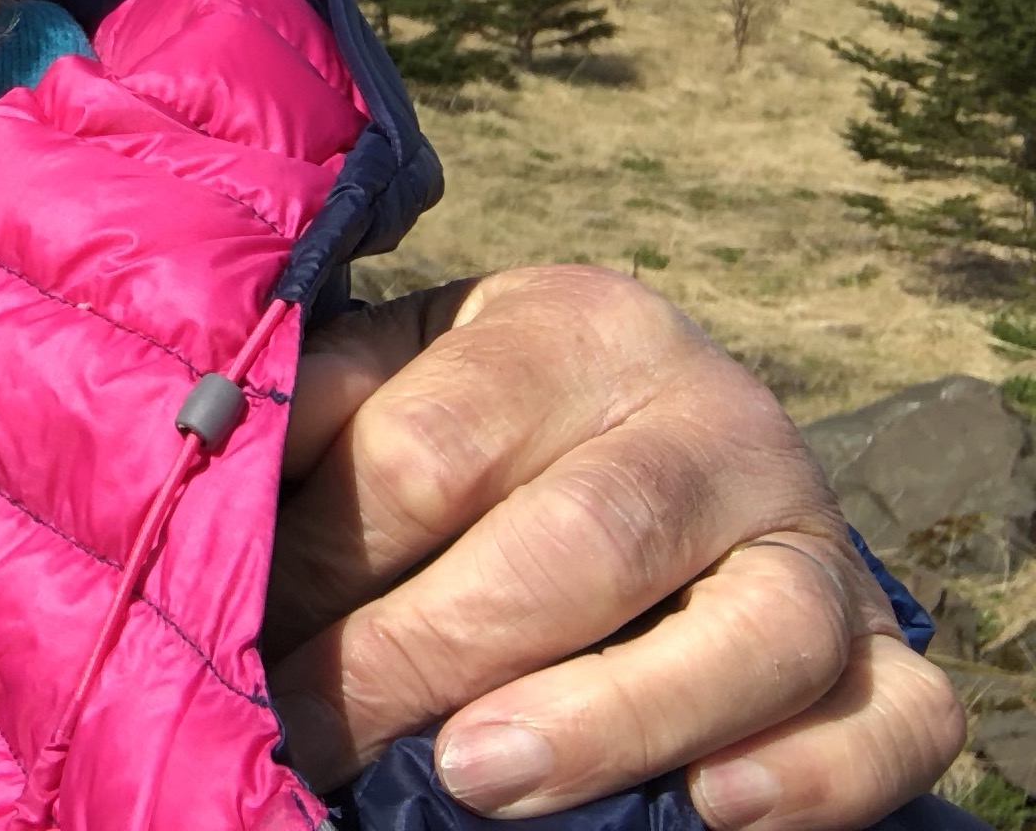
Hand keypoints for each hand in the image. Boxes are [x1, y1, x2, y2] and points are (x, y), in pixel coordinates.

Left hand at [262, 265, 968, 825]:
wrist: (636, 449)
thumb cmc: (469, 427)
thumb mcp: (388, 387)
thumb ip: (316, 420)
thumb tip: (210, 484)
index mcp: (573, 324)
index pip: (433, 448)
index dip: (325, 556)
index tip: (241, 636)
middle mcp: (714, 412)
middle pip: (580, 540)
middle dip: (429, 651)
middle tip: (321, 734)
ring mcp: (813, 532)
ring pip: (752, 631)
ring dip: (610, 718)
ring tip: (478, 777)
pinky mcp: (884, 647)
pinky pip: (895, 715)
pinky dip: (817, 770)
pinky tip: (712, 808)